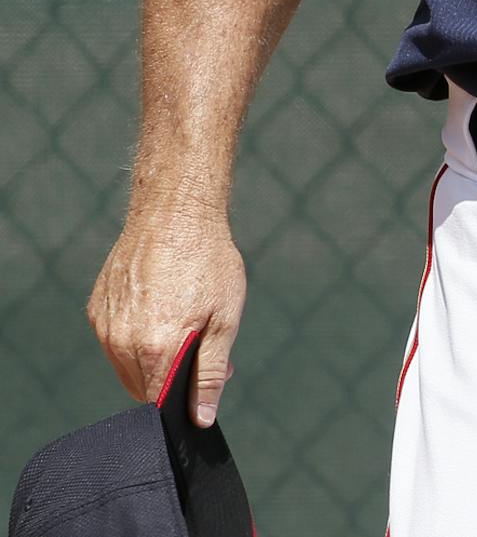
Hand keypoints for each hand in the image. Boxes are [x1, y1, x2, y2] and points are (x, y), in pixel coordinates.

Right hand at [87, 206, 246, 425]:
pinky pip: (115, 340)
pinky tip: (160, 308)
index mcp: (155, 349)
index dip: (184, 399)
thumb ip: (211, 373)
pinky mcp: (97, 309)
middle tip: (204, 343)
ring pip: (127, 365)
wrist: (176, 213)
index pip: (159, 402)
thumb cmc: (209, 262)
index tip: (204, 382)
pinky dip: (136, 336)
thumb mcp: (225, 319)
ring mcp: (105, 325)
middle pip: (143, 386)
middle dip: (173, 376)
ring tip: (185, 319)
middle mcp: (122, 342)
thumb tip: (202, 418)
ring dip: (154, 357)